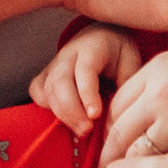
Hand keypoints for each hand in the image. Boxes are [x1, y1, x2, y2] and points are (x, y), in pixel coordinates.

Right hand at [28, 24, 143, 135]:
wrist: (101, 35)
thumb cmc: (118, 53)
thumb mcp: (131, 62)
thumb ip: (126, 86)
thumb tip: (118, 117)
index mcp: (92, 48)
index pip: (85, 70)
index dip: (87, 93)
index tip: (95, 115)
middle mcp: (69, 54)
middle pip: (61, 81)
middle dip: (72, 110)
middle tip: (87, 130)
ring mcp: (54, 63)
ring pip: (48, 89)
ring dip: (62, 114)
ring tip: (81, 132)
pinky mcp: (45, 73)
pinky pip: (37, 90)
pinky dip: (45, 107)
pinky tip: (62, 119)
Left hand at [100, 46, 167, 167]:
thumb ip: (150, 84)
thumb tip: (127, 113)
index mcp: (155, 73)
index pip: (116, 108)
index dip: (108, 133)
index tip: (109, 149)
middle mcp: (160, 96)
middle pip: (119, 135)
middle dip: (106, 160)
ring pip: (137, 155)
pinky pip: (164, 166)